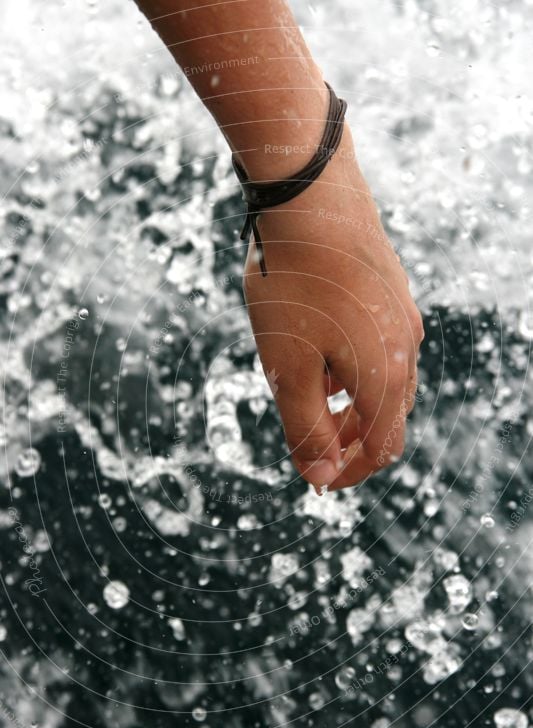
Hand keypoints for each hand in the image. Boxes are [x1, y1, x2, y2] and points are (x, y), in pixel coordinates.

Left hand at [243, 127, 423, 491]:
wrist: (310, 195)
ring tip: (311, 395)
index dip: (348, 472)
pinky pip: (382, 347)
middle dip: (348, 439)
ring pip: (385, 381)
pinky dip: (355, 368)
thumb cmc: (293, 285)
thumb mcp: (287, 367)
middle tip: (309, 440)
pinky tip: (321, 350)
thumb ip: (305, 428)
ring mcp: (404, 317)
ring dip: (351, 403)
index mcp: (385, 378)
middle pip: (387, 417)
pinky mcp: (393, 292)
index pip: (381, 449)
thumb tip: (320, 477)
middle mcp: (406, 350)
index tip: (314, 475)